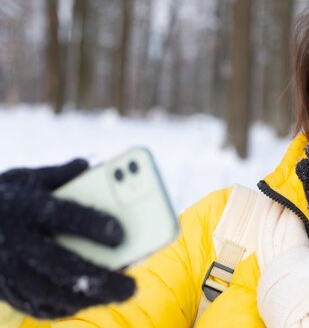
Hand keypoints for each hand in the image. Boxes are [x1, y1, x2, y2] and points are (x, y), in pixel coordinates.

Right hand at [0, 160, 135, 318]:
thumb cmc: (7, 199)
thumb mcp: (27, 179)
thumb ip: (61, 175)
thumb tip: (90, 165)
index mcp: (23, 208)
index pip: (61, 215)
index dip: (90, 225)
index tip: (120, 234)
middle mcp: (13, 241)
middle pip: (60, 264)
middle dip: (99, 277)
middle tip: (132, 285)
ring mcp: (7, 270)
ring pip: (50, 291)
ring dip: (89, 297)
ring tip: (121, 293)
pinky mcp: (5, 289)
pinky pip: (38, 305)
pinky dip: (69, 306)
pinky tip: (94, 300)